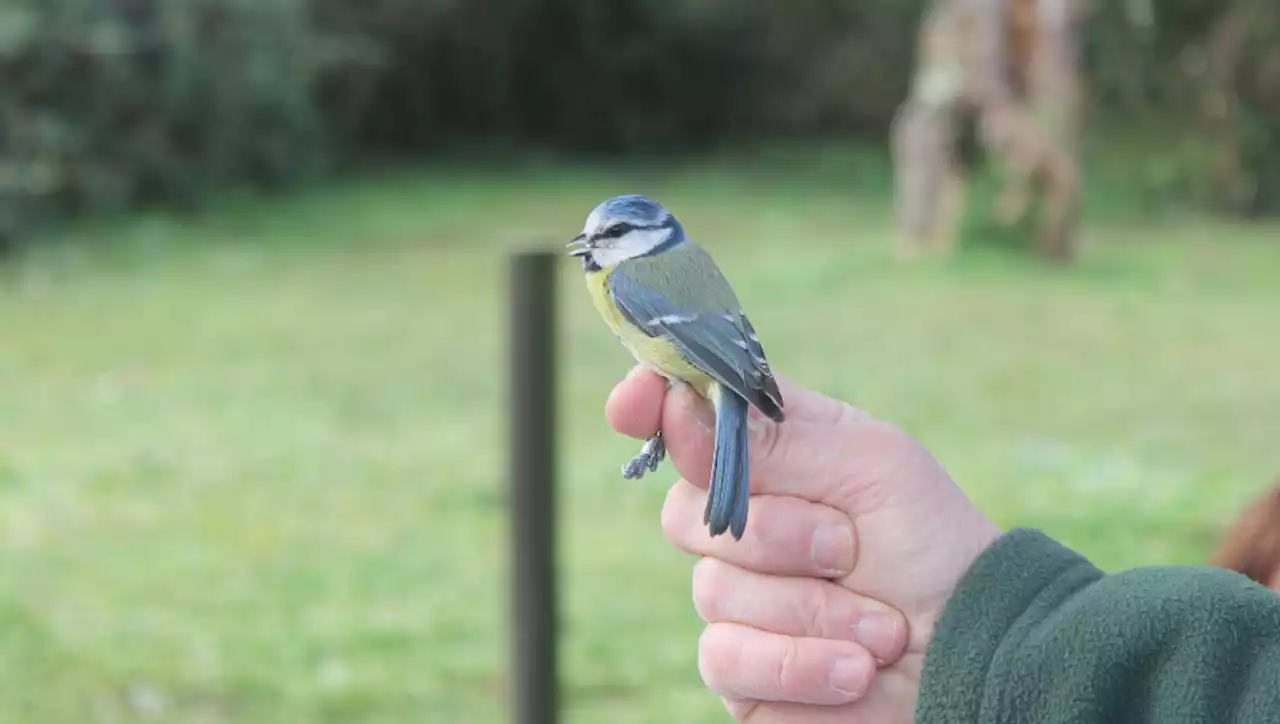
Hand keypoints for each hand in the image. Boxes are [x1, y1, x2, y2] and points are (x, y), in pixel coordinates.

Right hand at [606, 366, 1003, 721]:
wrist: (977, 658)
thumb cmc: (935, 547)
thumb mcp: (870, 466)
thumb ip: (774, 439)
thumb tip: (673, 403)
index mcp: (773, 456)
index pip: (685, 419)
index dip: (649, 405)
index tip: (634, 405)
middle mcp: (745, 525)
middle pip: (687, 512)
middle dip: (778, 535)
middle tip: (850, 550)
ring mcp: (738, 601)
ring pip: (714, 593)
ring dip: (812, 611)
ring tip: (882, 625)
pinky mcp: (743, 673)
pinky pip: (728, 660)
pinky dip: (801, 665)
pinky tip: (854, 669)